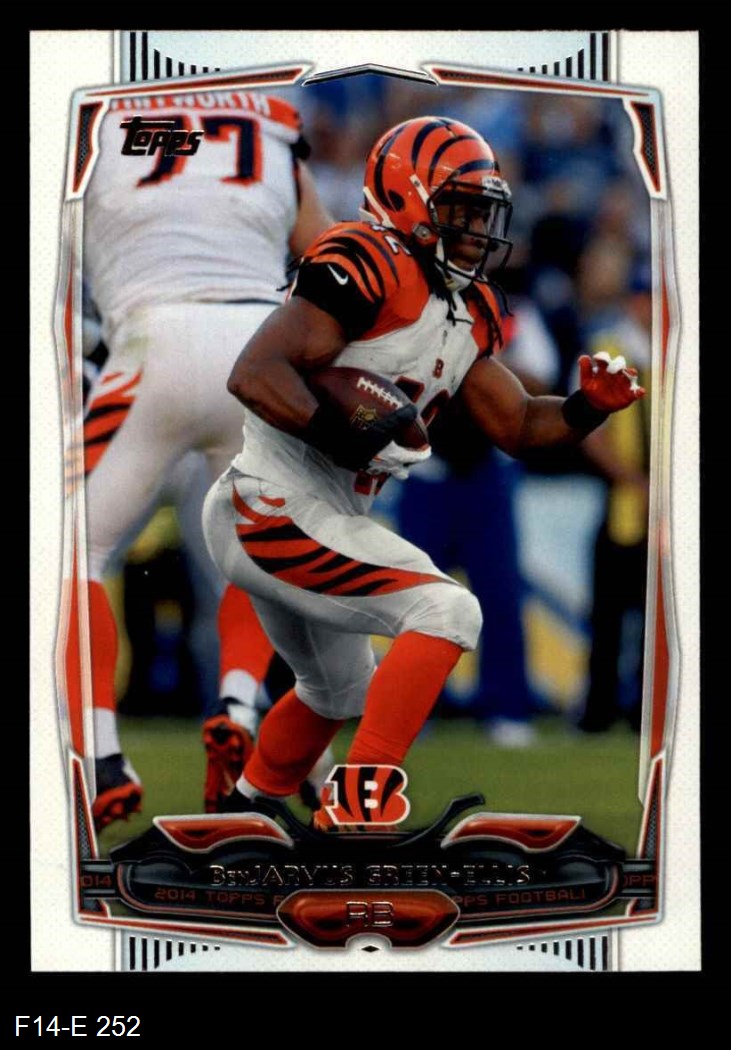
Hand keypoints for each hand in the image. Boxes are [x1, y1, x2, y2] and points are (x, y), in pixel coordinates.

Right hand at [306, 401, 420, 471]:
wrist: (330, 434)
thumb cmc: (359, 428)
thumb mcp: (383, 421)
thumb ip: (401, 417)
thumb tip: (413, 410)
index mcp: (390, 456)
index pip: (412, 458)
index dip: (422, 454)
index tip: (427, 451)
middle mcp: (379, 465)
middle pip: (398, 471)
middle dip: (403, 466)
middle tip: (406, 459)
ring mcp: (363, 467)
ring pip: (380, 470)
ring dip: (385, 465)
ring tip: (386, 456)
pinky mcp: (349, 465)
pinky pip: (363, 465)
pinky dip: (368, 460)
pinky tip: (364, 451)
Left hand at [579, 352, 645, 412]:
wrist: (596, 404)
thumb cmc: (592, 390)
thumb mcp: (586, 381)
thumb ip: (585, 369)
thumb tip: (584, 357)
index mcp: (605, 367)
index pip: (605, 360)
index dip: (602, 359)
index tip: (598, 359)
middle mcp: (617, 372)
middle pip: (620, 364)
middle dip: (618, 365)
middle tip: (614, 369)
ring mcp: (625, 382)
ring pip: (630, 375)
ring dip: (630, 374)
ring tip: (631, 373)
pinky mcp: (630, 394)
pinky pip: (637, 392)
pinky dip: (640, 391)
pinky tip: (641, 391)